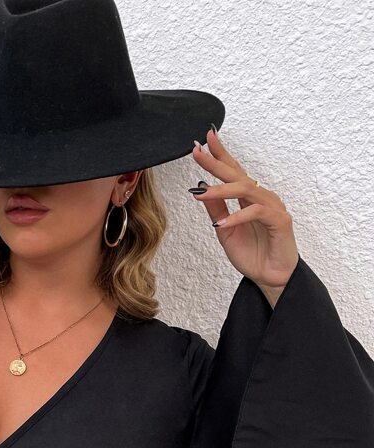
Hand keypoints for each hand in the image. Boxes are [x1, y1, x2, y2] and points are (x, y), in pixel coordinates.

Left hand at [191, 128, 299, 304]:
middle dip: (216, 162)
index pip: (233, 171)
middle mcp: (261, 197)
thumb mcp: (224, 231)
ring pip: (246, 189)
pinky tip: (222, 224)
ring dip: (222, 190)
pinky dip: (237, 217)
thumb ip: (216, 209)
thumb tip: (201, 188)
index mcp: (248, 198)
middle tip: (197, 152)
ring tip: (201, 193)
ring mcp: (272, 207)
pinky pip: (257, 212)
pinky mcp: (280, 220)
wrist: (269, 277)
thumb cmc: (251, 254)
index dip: (220, 154)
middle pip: (238, 174)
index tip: (203, 140)